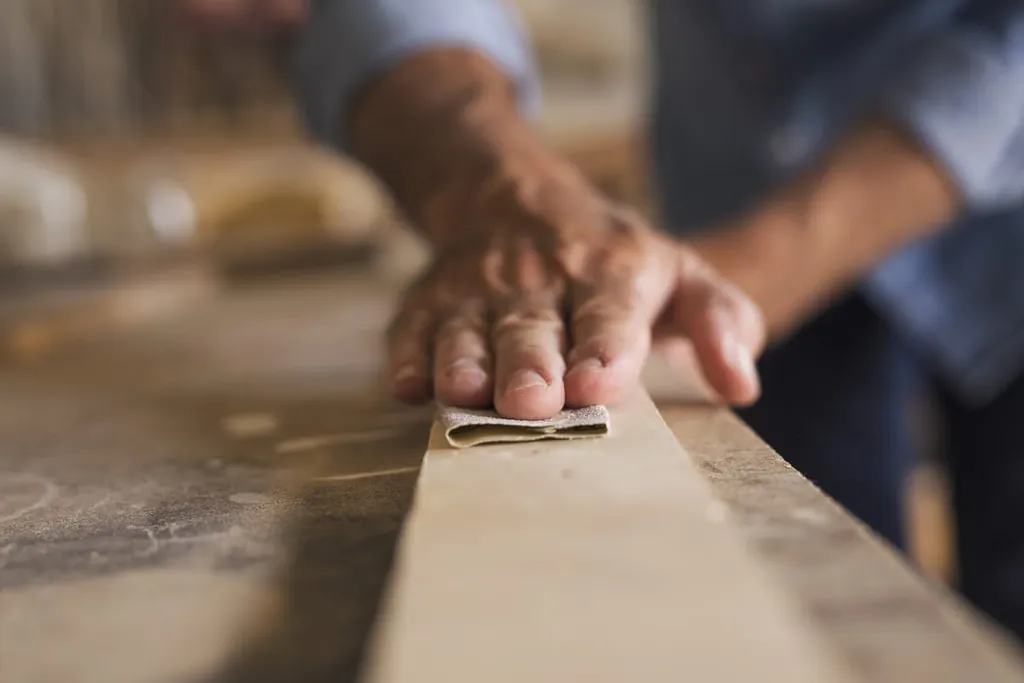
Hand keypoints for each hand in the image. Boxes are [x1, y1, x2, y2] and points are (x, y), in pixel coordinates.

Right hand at [385, 158, 765, 418]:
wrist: (515, 198)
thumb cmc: (611, 259)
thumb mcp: (679, 275)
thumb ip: (720, 322)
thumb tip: (742, 385)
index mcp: (610, 272)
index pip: (609, 313)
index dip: (605, 348)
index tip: (599, 385)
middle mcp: (540, 278)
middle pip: (533, 328)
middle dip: (530, 365)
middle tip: (532, 403)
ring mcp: (478, 288)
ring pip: (467, 328)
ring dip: (463, 360)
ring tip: (463, 393)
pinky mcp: (431, 299)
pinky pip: (413, 326)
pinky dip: (407, 354)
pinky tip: (405, 384)